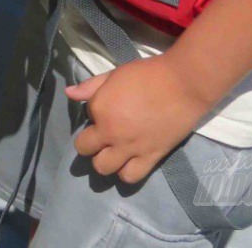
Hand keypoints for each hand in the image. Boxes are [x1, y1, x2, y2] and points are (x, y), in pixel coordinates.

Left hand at [67, 53, 211, 183]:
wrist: (182, 84)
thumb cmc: (147, 73)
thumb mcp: (115, 73)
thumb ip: (91, 86)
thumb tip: (69, 93)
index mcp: (100, 108)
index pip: (86, 116)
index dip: (95, 111)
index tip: (107, 106)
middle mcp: (111, 133)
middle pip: (85, 149)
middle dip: (89, 141)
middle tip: (101, 134)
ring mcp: (130, 148)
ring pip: (103, 168)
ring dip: (103, 160)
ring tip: (112, 150)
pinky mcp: (150, 158)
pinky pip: (130, 177)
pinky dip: (125, 172)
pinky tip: (128, 161)